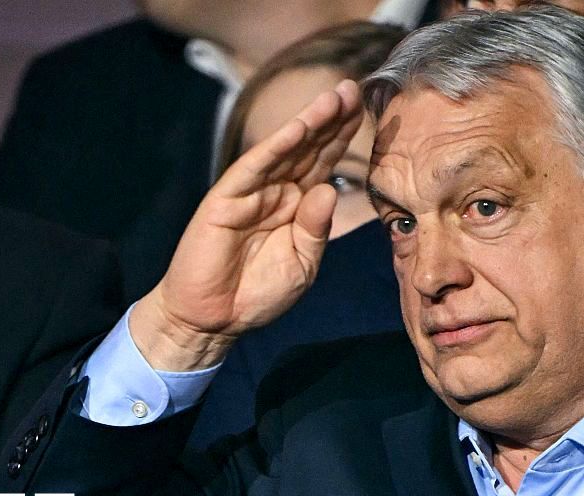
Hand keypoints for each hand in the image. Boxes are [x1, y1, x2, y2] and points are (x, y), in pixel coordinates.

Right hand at [131, 80, 363, 370]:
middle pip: (310, 148)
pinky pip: (254, 168)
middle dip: (333, 118)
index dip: (344, 137)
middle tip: (355, 87)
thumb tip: (328, 190)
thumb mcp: (302, 264)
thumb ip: (316, 229)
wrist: (214, 319)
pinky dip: (276, 147)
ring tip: (334, 97)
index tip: (369, 110)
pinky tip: (299, 127)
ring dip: (310, 122)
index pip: (325, 163)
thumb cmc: (258, 293)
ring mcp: (251, 192)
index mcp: (297, 204)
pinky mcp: (226, 200)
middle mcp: (277, 191)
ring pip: (286, 150)